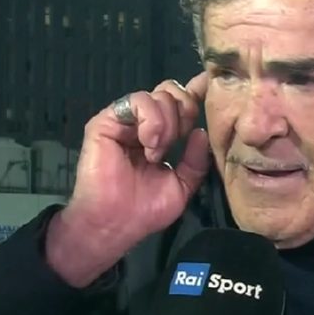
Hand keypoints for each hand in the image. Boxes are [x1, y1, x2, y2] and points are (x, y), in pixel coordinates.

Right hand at [47, 73, 210, 286]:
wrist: (115, 224)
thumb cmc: (144, 210)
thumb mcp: (182, 186)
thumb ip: (195, 161)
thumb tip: (202, 132)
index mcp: (159, 135)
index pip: (179, 103)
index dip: (194, 94)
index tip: (207, 90)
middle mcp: (141, 124)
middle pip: (170, 93)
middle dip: (184, 112)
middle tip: (178, 140)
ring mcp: (123, 121)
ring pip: (157, 95)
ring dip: (167, 123)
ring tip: (158, 152)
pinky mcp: (106, 121)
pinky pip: (137, 100)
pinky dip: (152, 119)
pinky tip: (149, 144)